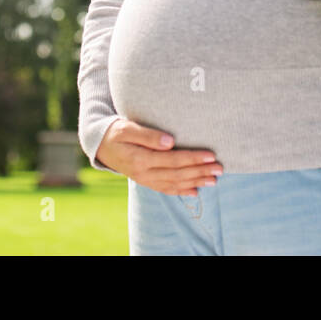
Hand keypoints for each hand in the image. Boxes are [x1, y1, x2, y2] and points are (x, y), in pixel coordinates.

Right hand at [95, 118, 223, 195]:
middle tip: (220, 169)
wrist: (100, 146)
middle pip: (177, 174)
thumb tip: (171, 142)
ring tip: (214, 180)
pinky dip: (182, 191)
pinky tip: (196, 191)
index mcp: (140, 159)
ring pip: (174, 183)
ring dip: (196, 182)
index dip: (193, 158)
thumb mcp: (127, 128)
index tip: (210, 155)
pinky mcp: (146, 181)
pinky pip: (166, 189)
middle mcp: (144, 173)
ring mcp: (145, 179)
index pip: (172, 160)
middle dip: (200, 171)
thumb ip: (148, 135)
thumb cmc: (115, 132)